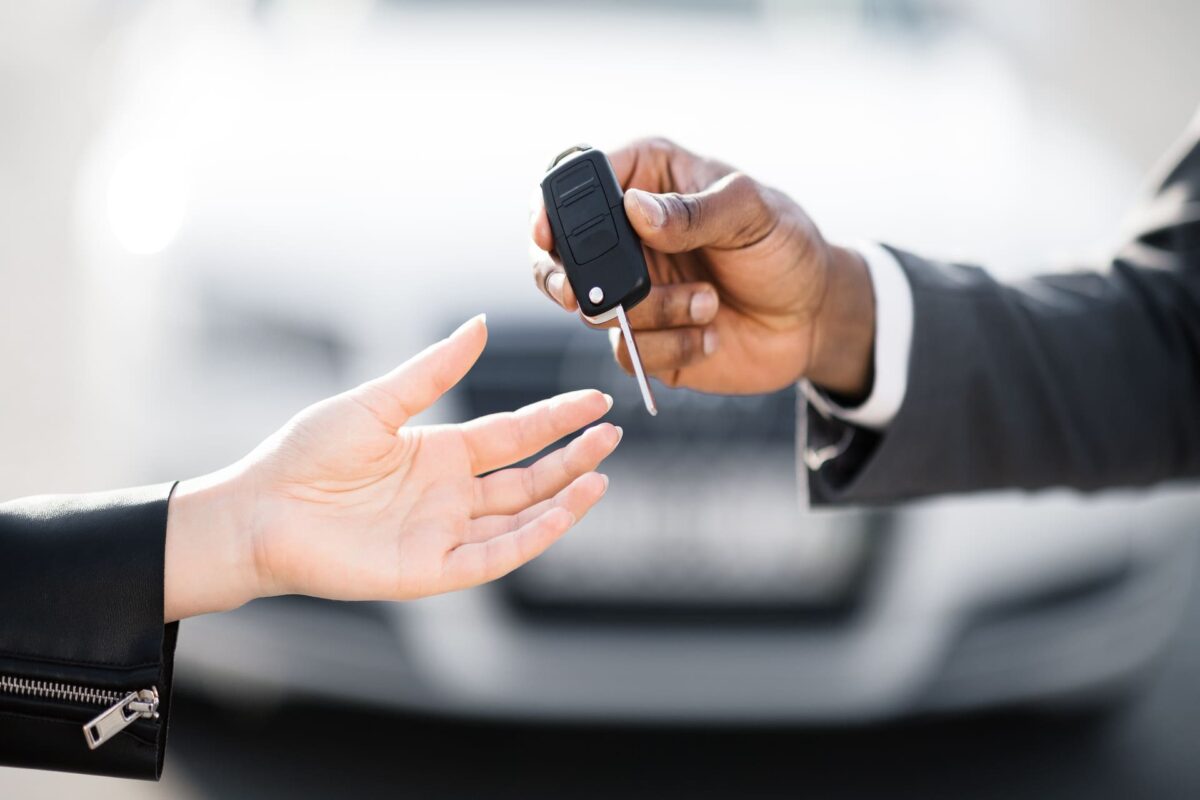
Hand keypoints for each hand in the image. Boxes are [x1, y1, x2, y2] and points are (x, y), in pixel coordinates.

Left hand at [164, 315, 619, 621]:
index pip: (513, 434)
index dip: (556, 418)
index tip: (595, 401)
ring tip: (601, 474)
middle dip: (571, 455)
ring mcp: (444, 533)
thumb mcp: (376, 402)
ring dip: (563, 498)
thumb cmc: (305, 456)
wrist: (259, 512)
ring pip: (521, 518)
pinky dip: (532, 537)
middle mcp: (450, 495)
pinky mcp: (431, 569)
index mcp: (439, 453)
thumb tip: (479, 326)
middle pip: (527, 476)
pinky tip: (561, 512)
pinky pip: (494, 557)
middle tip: (611, 433)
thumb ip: (433, 370)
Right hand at [530, 138, 874, 396]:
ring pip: (592, 309)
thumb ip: (694, 211)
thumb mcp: (753, 213)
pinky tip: (710, 336)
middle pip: (557, 253)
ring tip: (707, 304)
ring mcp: (631, 288)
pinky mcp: (643, 339)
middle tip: (584, 295)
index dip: (550, 206)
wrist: (812, 316)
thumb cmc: (785, 246)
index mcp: (646, 180)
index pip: (578, 181)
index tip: (547, 234)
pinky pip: (625, 352)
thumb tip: (634, 209)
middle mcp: (627, 235)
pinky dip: (670, 348)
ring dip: (652, 313)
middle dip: (567, 279)